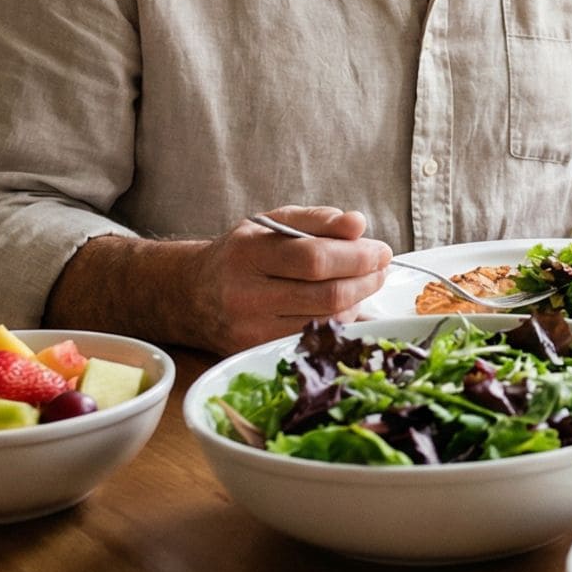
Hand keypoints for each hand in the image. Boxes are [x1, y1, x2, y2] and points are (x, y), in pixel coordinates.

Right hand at [192, 206, 392, 353]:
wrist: (190, 294)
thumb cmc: (241, 253)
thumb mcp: (273, 222)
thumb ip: (318, 220)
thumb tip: (358, 224)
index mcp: (249, 254)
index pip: (315, 258)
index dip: (357, 256)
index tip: (381, 250)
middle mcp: (246, 295)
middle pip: (326, 294)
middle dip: (366, 280)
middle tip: (381, 268)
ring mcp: (250, 330)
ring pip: (326, 320)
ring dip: (357, 301)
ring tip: (363, 282)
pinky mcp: (256, 351)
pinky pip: (314, 339)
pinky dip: (338, 322)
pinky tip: (344, 306)